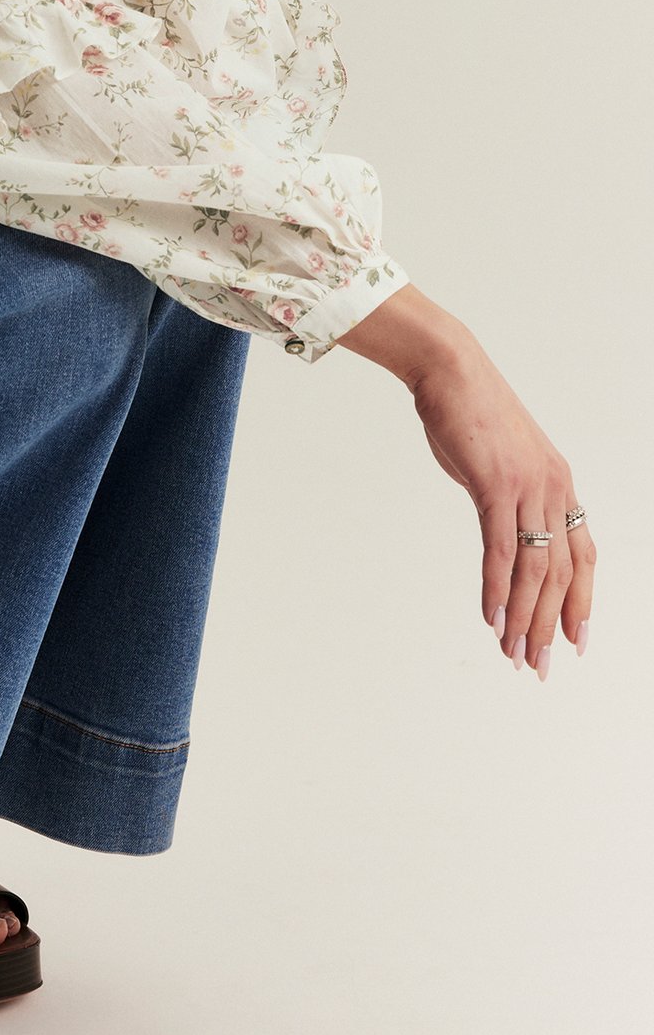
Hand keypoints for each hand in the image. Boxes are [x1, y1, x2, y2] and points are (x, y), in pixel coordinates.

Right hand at [410, 341, 595, 674]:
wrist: (451, 369)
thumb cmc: (470, 410)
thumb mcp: (502, 459)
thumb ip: (510, 495)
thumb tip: (502, 525)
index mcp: (559, 484)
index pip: (582, 556)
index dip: (580, 602)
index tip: (574, 640)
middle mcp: (554, 489)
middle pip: (560, 574)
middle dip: (548, 626)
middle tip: (538, 665)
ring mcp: (528, 487)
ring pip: (534, 570)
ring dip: (523, 619)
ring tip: (512, 654)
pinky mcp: (495, 485)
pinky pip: (500, 549)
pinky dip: (497, 589)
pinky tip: (491, 619)